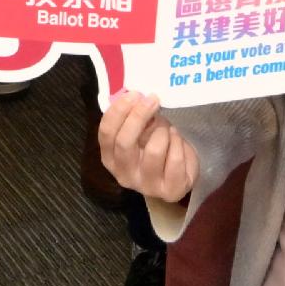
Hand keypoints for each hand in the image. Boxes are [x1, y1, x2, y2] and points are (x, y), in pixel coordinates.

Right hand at [98, 91, 198, 206]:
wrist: (178, 175)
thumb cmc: (154, 146)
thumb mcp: (140, 132)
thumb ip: (133, 118)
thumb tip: (137, 97)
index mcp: (110, 158)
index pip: (106, 134)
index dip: (118, 111)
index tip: (134, 94)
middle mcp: (124, 174)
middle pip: (124, 142)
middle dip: (139, 116)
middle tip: (153, 99)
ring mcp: (146, 186)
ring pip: (153, 150)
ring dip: (163, 132)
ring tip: (168, 130)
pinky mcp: (170, 191)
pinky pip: (175, 160)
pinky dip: (178, 144)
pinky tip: (178, 141)